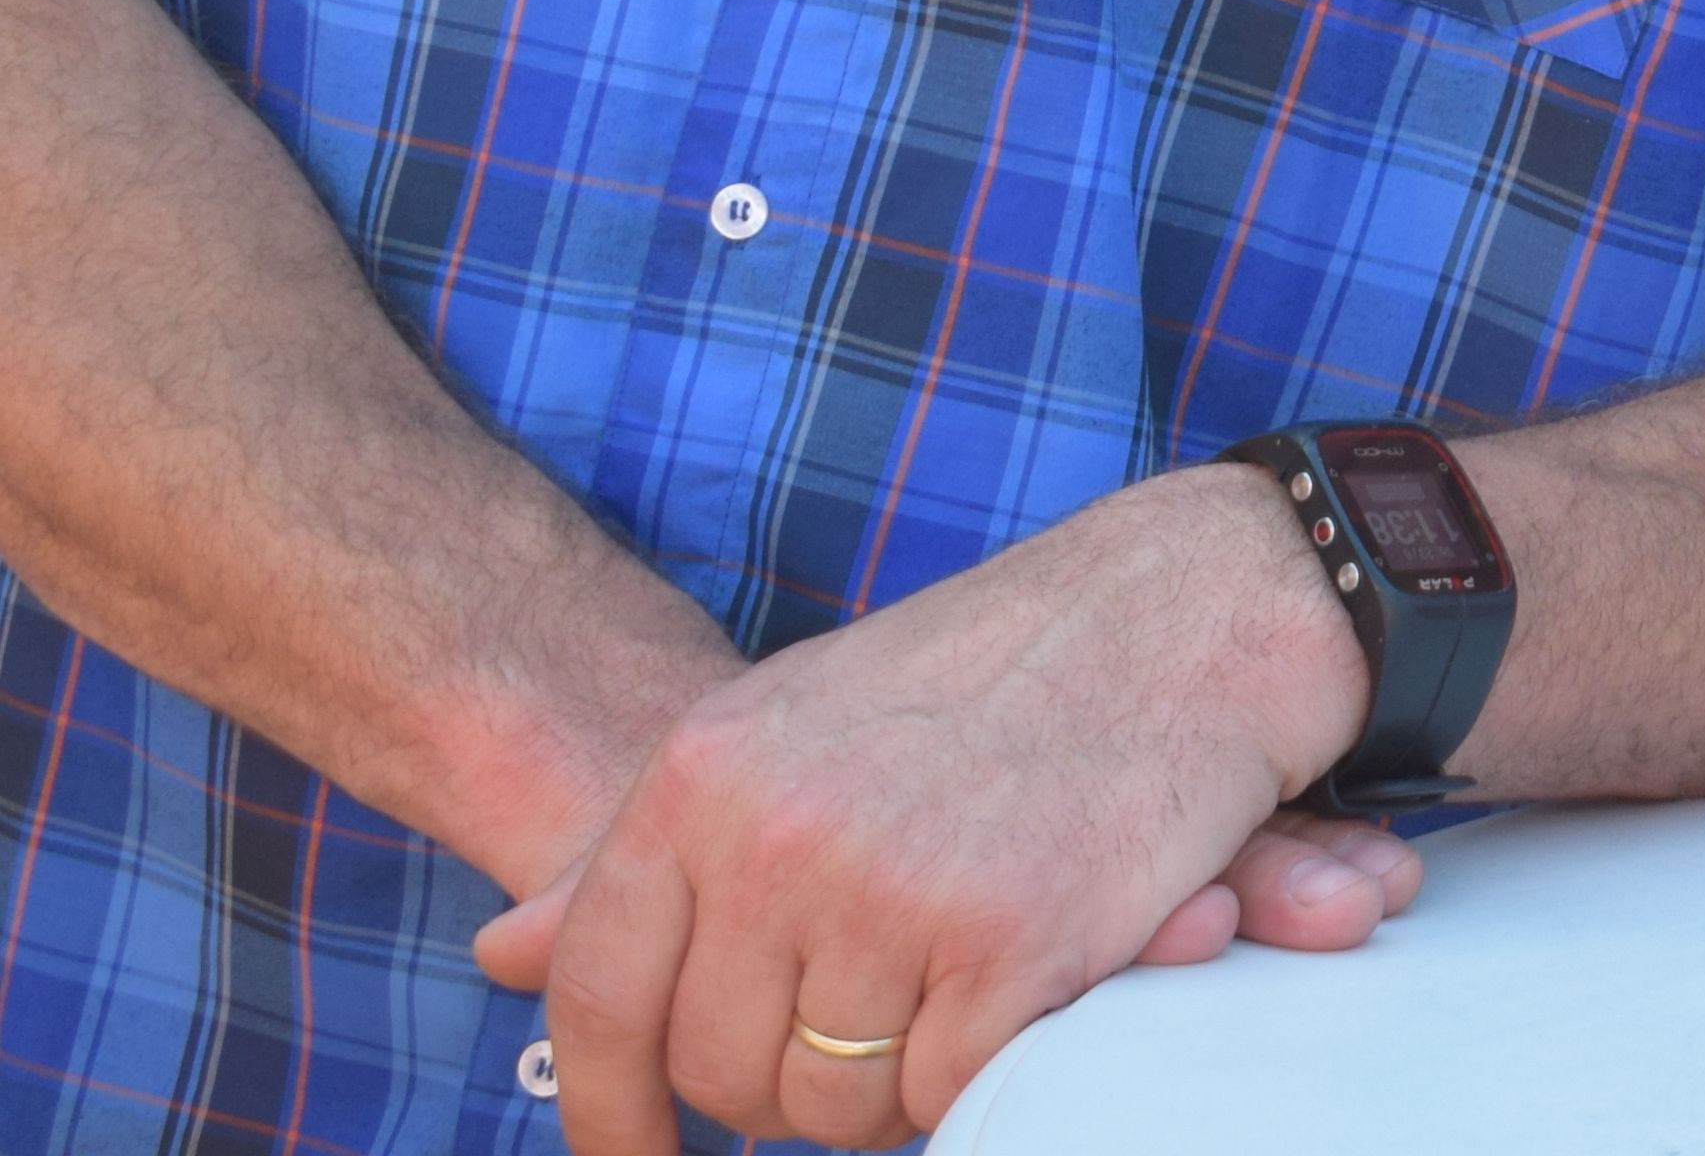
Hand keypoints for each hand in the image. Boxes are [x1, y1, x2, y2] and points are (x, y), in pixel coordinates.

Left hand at [473, 464, 1376, 1153]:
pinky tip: (1020, 1000)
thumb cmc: (1000, 670)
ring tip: (956, 999)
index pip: (600, 994)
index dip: (606, 1108)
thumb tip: (500, 954)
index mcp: (706, 773)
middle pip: (723, 1074)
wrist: (1199, 603)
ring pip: (834, 1108)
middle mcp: (780, 833)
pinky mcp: (1013, 945)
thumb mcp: (794, 727)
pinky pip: (948, 1099)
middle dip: (788, 1090)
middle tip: (870, 1038)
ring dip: (891, 1092)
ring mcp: (894, 890)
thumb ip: (659, 851)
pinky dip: (982, 1081)